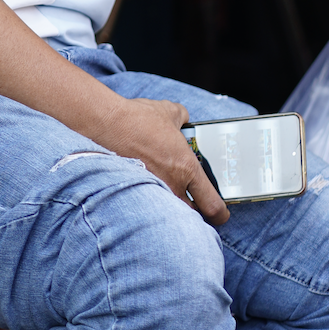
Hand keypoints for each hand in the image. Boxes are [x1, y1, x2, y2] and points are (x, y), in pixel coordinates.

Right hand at [94, 96, 228, 225]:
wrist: (107, 126)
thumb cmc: (139, 119)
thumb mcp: (169, 112)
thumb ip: (182, 118)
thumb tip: (183, 120)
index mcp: (186, 169)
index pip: (212, 205)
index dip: (220, 214)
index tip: (221, 214)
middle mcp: (172, 186)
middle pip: (193, 217)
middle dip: (197, 214)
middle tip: (196, 206)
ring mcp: (151, 194)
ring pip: (170, 214)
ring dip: (173, 210)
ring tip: (170, 199)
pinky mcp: (132, 195)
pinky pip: (149, 207)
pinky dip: (151, 204)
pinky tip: (145, 194)